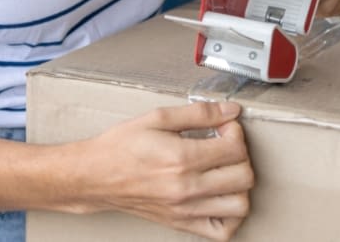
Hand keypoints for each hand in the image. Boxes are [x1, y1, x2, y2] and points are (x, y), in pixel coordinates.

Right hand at [76, 101, 253, 239]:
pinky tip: (221, 197)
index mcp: (181, 158)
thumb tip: (229, 109)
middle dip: (241, 156)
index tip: (224, 128)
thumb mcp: (157, 118)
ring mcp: (185, 210)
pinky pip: (223, 231)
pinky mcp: (181, 223)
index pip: (235, 148)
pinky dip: (231, 216)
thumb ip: (198, 113)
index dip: (236, 132)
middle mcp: (186, 188)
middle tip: (225, 146)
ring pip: (240, 205)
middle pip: (244, 176)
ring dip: (240, 185)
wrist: (95, 176)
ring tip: (225, 171)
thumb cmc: (121, 147)